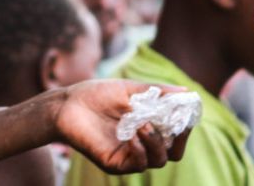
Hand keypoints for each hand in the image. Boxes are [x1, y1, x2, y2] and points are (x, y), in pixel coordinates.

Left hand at [55, 79, 190, 174]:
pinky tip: (132, 135)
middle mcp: (141, 143)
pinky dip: (140, 150)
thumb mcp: (129, 89)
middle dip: (178, 139)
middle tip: (174, 124)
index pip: (175, 136)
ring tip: (143, 123)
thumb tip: (187, 92)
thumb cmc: (95, 94)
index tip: (186, 113)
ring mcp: (128, 154)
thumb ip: (157, 91)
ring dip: (156, 142)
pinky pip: (138, 164)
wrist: (66, 103)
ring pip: (159, 160)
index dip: (185, 128)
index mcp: (147, 126)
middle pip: (172, 153)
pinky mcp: (115, 163)